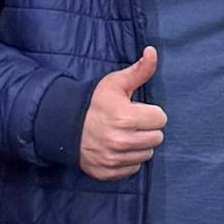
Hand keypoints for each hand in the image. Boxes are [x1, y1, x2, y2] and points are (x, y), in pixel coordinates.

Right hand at [78, 44, 166, 181]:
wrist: (63, 124)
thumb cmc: (94, 102)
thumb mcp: (115, 83)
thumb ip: (139, 70)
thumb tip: (153, 51)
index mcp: (125, 118)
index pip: (161, 119)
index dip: (150, 112)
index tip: (137, 110)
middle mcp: (120, 141)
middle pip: (157, 138)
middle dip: (147, 129)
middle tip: (131, 123)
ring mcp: (113, 159)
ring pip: (147, 155)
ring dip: (139, 145)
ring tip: (124, 134)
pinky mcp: (107, 172)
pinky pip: (133, 168)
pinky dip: (128, 160)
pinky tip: (117, 148)